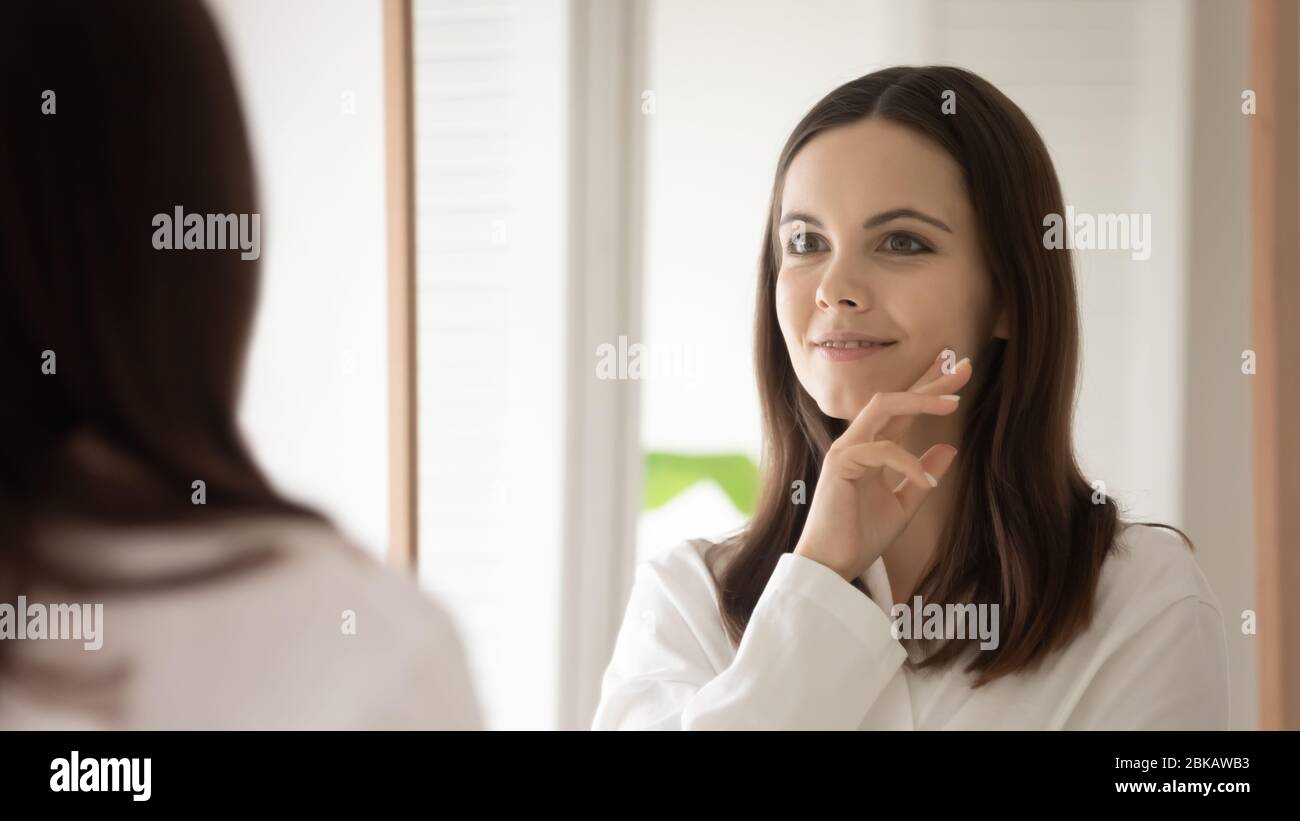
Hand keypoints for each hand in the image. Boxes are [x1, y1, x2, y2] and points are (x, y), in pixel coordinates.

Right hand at [793, 350, 972, 581]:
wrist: (833, 564)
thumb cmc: (861, 536)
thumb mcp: (904, 505)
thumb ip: (921, 476)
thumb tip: (948, 449)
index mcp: (872, 450)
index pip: (901, 411)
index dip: (927, 390)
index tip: (956, 372)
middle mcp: (857, 442)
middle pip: (894, 400)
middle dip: (929, 383)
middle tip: (963, 367)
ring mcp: (846, 450)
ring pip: (883, 408)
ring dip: (920, 401)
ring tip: (953, 403)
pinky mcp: (840, 464)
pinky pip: (881, 450)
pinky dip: (908, 462)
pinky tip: (926, 479)